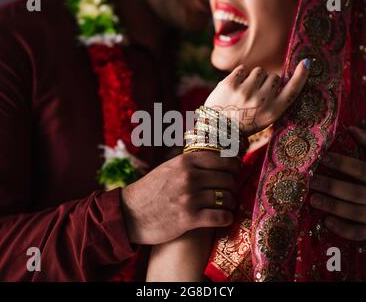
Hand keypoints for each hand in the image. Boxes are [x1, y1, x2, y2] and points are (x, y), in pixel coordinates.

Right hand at [120, 152, 240, 244]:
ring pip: (227, 198)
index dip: (235, 166)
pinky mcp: (189, 219)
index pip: (223, 159)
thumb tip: (206, 147)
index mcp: (185, 161)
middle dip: (233, 186)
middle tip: (230, 191)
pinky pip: (221, 217)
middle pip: (228, 179)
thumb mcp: (167, 167)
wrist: (129, 215)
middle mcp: (189, 177)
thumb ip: (187, 159)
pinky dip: (227, 218)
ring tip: (227, 205)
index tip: (236, 172)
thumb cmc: (150, 190)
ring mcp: (189, 198)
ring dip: (231, 203)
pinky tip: (224, 218)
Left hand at [204, 59, 309, 135]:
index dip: (301, 76)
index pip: (292, 90)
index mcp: (272, 112)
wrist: (217, 130)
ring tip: (245, 92)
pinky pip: (243, 69)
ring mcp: (244, 92)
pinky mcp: (230, 84)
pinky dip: (240, 75)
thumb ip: (274, 101)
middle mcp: (261, 101)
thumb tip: (280, 77)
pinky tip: (236, 88)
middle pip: (274, 77)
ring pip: (259, 71)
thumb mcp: (264, 119)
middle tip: (256, 95)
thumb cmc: (244, 123)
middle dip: (267, 82)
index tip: (306, 63)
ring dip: (253, 78)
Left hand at [310, 126, 365, 240]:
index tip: (323, 158)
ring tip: (313, 200)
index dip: (342, 164)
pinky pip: (358, 232)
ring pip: (354, 212)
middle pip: (355, 192)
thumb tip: (352, 127)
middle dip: (331, 187)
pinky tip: (327, 222)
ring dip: (333, 207)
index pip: (361, 170)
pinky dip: (343, 229)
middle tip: (310, 181)